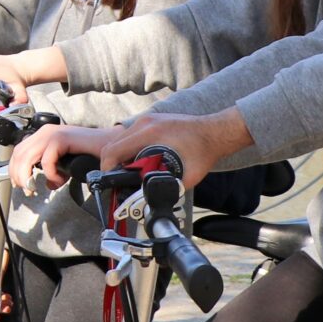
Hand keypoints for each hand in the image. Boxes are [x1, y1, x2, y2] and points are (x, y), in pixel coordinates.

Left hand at [11, 122, 118, 192]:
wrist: (110, 145)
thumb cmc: (90, 153)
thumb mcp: (65, 163)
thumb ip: (53, 171)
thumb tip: (46, 184)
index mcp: (43, 135)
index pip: (19, 151)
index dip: (15, 169)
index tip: (21, 185)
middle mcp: (45, 131)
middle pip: (19, 154)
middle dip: (19, 175)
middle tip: (28, 190)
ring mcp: (52, 133)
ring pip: (27, 157)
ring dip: (28, 176)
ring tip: (37, 188)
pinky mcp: (62, 138)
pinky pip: (47, 160)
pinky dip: (51, 174)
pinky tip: (60, 180)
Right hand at [95, 109, 250, 187]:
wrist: (215, 132)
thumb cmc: (203, 151)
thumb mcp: (188, 176)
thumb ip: (171, 189)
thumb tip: (155, 201)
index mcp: (150, 133)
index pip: (114, 150)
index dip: (107, 168)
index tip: (111, 181)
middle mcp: (145, 123)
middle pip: (112, 144)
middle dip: (111, 164)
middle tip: (118, 180)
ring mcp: (146, 119)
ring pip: (119, 139)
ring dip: (119, 156)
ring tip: (128, 172)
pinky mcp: (150, 121)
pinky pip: (129, 136)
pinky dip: (127, 149)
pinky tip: (137, 161)